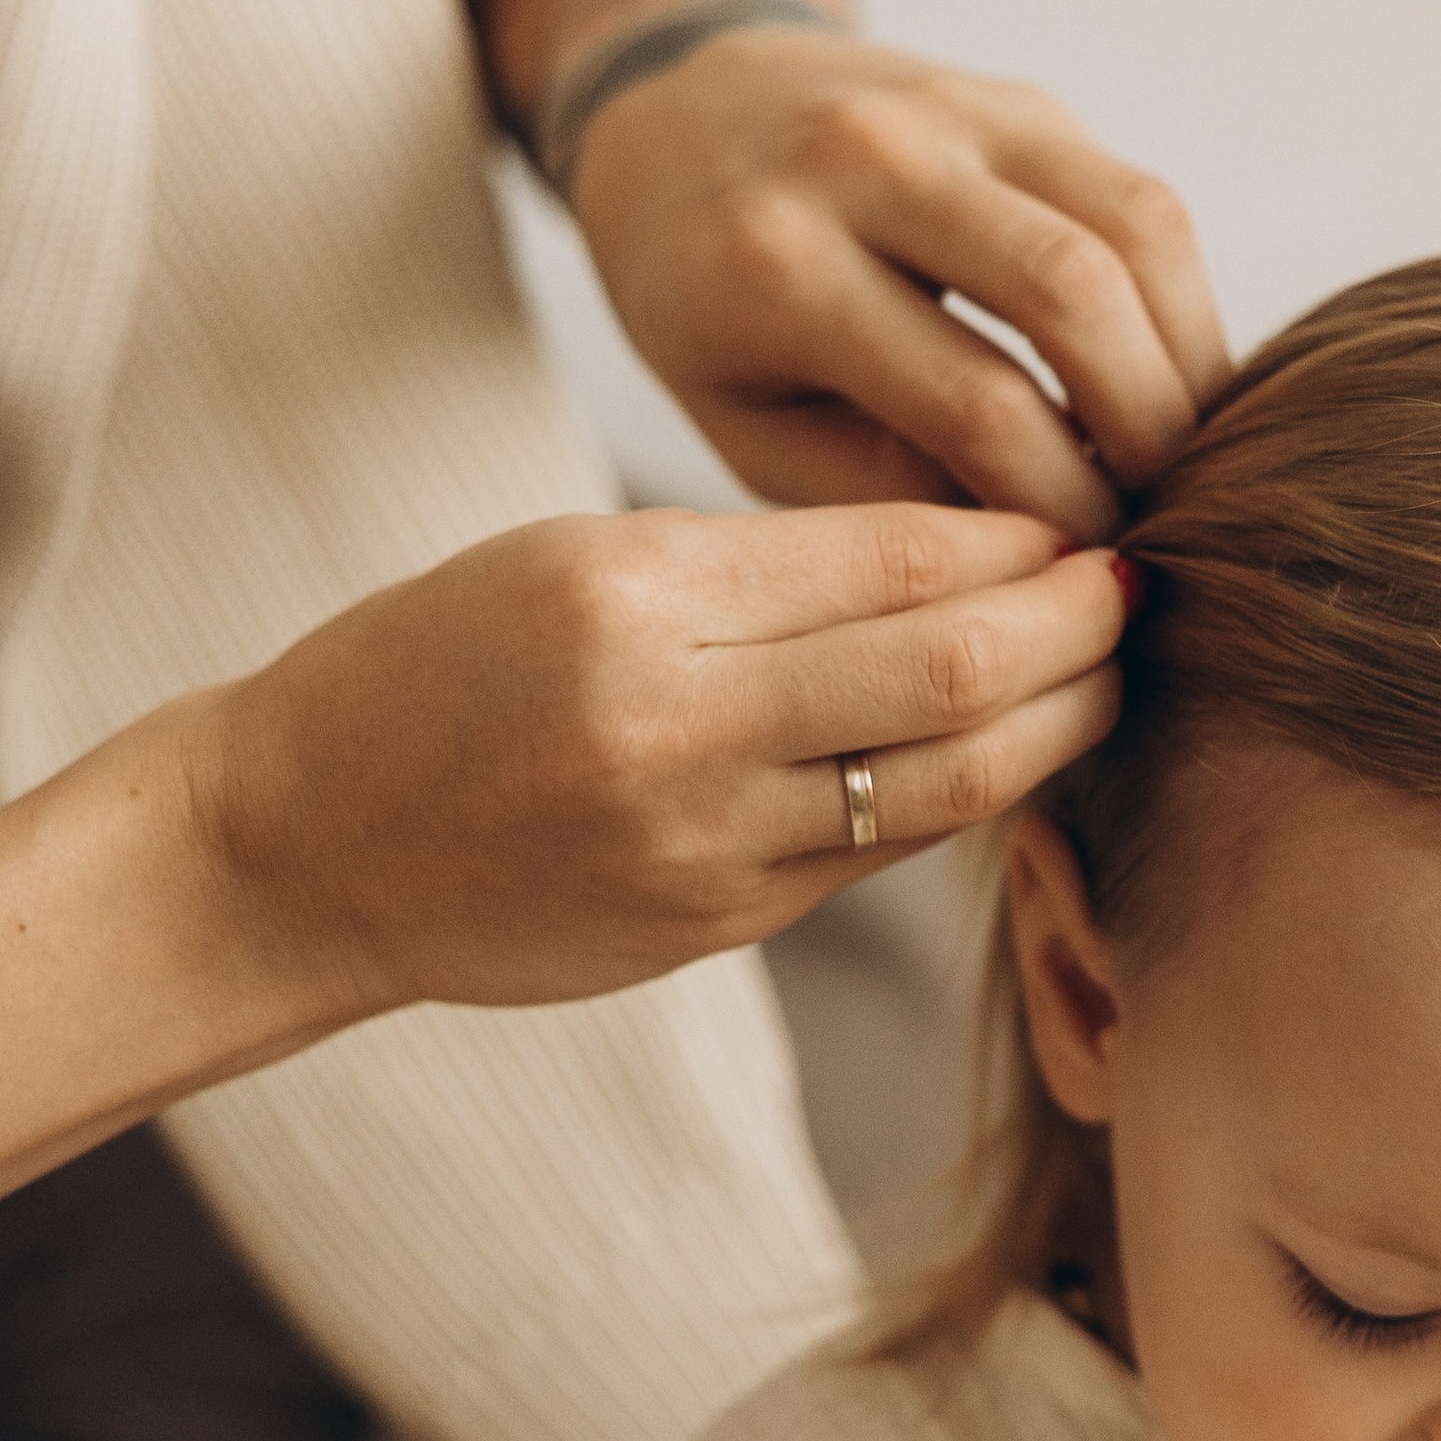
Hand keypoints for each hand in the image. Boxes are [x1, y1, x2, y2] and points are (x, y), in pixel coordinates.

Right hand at [193, 499, 1127, 1015]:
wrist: (302, 844)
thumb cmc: (439, 669)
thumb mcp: (573, 560)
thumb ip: (760, 569)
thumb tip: (969, 552)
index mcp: (634, 594)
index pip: (890, 554)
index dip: (1016, 538)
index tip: (1081, 515)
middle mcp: (674, 723)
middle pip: (949, 668)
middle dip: (1073, 627)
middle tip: (1138, 586)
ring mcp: (700, 842)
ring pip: (946, 780)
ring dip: (1056, 723)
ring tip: (1110, 670)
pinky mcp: (716, 925)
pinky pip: (882, 851)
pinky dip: (968, 792)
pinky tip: (1014, 750)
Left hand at [569, 29, 1228, 536]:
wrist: (678, 117)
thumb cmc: (709, 311)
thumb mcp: (753, 427)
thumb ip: (888, 490)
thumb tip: (1048, 550)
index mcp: (775, 264)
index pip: (975, 403)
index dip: (1062, 504)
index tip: (1091, 570)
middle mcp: (869, 162)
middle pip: (1074, 292)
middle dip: (1149, 427)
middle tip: (1168, 517)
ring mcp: (953, 110)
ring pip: (1138, 221)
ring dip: (1190, 356)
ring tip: (1187, 452)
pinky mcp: (1021, 99)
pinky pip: (1140, 195)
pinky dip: (1176, 297)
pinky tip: (1165, 376)